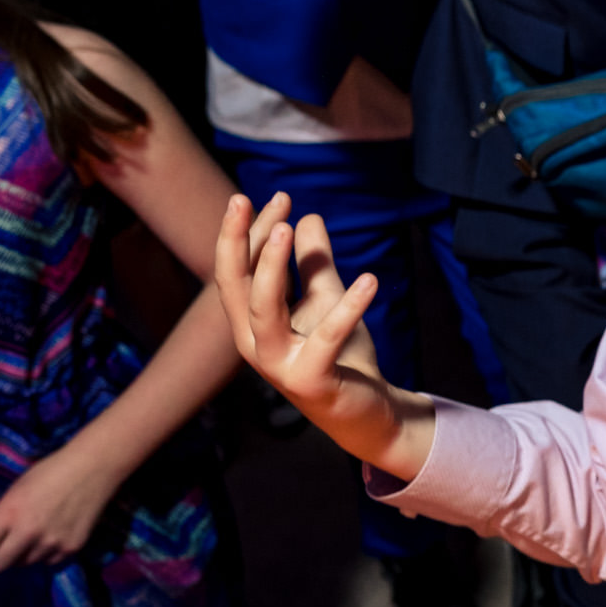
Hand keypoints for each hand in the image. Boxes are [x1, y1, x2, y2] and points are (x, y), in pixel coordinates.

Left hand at [0, 445, 123, 572]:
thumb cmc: (48, 473)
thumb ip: (0, 517)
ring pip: (24, 564)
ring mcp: (51, 544)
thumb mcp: (15, 491)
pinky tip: (53, 535)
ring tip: (35, 535)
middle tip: (2, 547)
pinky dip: (46, 553)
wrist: (93, 469)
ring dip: (23, 554)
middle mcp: (27, 533)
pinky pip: (48, 562)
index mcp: (8, 514)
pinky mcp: (71, 549)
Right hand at [215, 192, 436, 479]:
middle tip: (251, 200)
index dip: (249, 232)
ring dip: (271, 266)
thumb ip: (314, 263)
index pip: (237, 270)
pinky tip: (370, 279)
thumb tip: (308, 217)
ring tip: (287, 228)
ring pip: (263, 309)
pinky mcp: (310, 380)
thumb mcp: (327, 299)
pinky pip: (326, 338)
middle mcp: (253, 343)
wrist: (366, 409)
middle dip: (240, 241)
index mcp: (251, 322)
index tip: (275, 196)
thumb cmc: (340, 355)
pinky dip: (348, 307)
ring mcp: (278, 364)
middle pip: (235, 286)